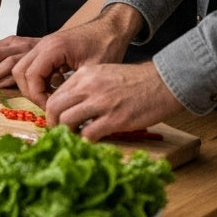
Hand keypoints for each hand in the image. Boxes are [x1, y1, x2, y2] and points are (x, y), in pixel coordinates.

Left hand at [0, 35, 39, 86]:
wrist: (72, 43)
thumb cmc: (44, 56)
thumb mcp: (21, 55)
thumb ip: (5, 63)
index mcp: (10, 42)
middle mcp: (18, 44)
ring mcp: (29, 51)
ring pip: (4, 60)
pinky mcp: (40, 59)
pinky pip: (20, 68)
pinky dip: (7, 76)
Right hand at [12, 17, 128, 107]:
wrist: (111, 29)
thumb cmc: (106, 46)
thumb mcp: (93, 70)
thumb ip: (75, 87)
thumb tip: (64, 108)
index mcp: (53, 48)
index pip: (31, 76)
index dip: (37, 96)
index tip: (51, 108)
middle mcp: (42, 45)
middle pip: (19, 71)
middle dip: (30, 92)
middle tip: (47, 105)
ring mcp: (42, 45)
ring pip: (21, 68)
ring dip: (31, 86)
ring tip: (49, 98)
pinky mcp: (46, 49)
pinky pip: (31, 66)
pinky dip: (36, 80)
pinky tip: (52, 88)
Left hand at [43, 63, 181, 140]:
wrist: (163, 82)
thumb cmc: (136, 80)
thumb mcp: (104, 74)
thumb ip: (86, 87)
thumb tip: (72, 106)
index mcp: (84, 75)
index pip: (55, 94)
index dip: (53, 111)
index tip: (56, 120)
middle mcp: (88, 86)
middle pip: (54, 107)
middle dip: (53, 123)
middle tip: (59, 132)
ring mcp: (101, 103)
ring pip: (67, 120)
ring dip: (67, 132)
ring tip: (74, 137)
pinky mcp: (116, 118)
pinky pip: (89, 133)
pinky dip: (85, 140)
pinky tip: (91, 141)